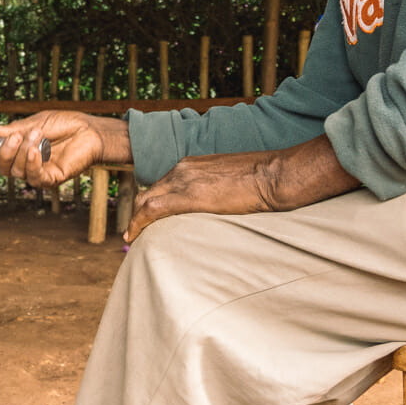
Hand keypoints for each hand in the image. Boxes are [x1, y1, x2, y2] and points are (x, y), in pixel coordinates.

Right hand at [0, 112, 130, 188]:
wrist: (90, 130)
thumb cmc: (66, 124)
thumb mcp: (36, 122)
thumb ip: (14, 130)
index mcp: (19, 148)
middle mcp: (26, 163)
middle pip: (3, 166)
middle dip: (3, 152)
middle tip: (13, 137)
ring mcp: (38, 172)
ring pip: (17, 171)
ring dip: (24, 151)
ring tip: (38, 136)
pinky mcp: (51, 179)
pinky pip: (34, 177)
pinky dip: (32, 163)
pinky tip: (37, 151)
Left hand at [125, 134, 361, 241]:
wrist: (273, 175)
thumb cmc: (261, 179)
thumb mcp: (229, 179)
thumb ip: (214, 188)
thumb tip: (213, 203)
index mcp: (192, 165)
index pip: (161, 185)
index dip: (150, 204)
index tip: (145, 219)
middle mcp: (182, 169)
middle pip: (148, 192)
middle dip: (138, 214)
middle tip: (133, 234)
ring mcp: (183, 181)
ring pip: (145, 201)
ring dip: (136, 221)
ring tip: (131, 240)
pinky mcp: (189, 196)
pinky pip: (152, 211)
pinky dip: (138, 224)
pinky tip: (133, 238)